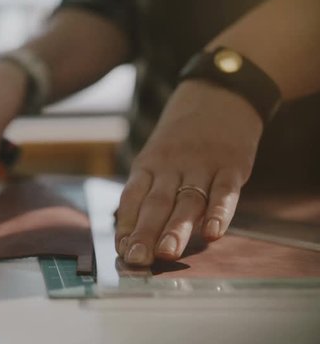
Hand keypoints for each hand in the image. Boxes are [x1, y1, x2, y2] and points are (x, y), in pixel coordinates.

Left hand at [116, 80, 263, 265]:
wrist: (219, 93)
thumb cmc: (181, 138)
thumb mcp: (156, 157)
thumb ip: (147, 193)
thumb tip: (129, 237)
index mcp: (147, 165)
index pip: (132, 197)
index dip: (126, 225)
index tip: (121, 251)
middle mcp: (171, 166)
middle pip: (156, 203)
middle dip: (146, 233)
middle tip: (138, 259)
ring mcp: (201, 164)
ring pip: (187, 201)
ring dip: (176, 228)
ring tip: (167, 253)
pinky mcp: (232, 165)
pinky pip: (225, 191)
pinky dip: (219, 212)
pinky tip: (214, 233)